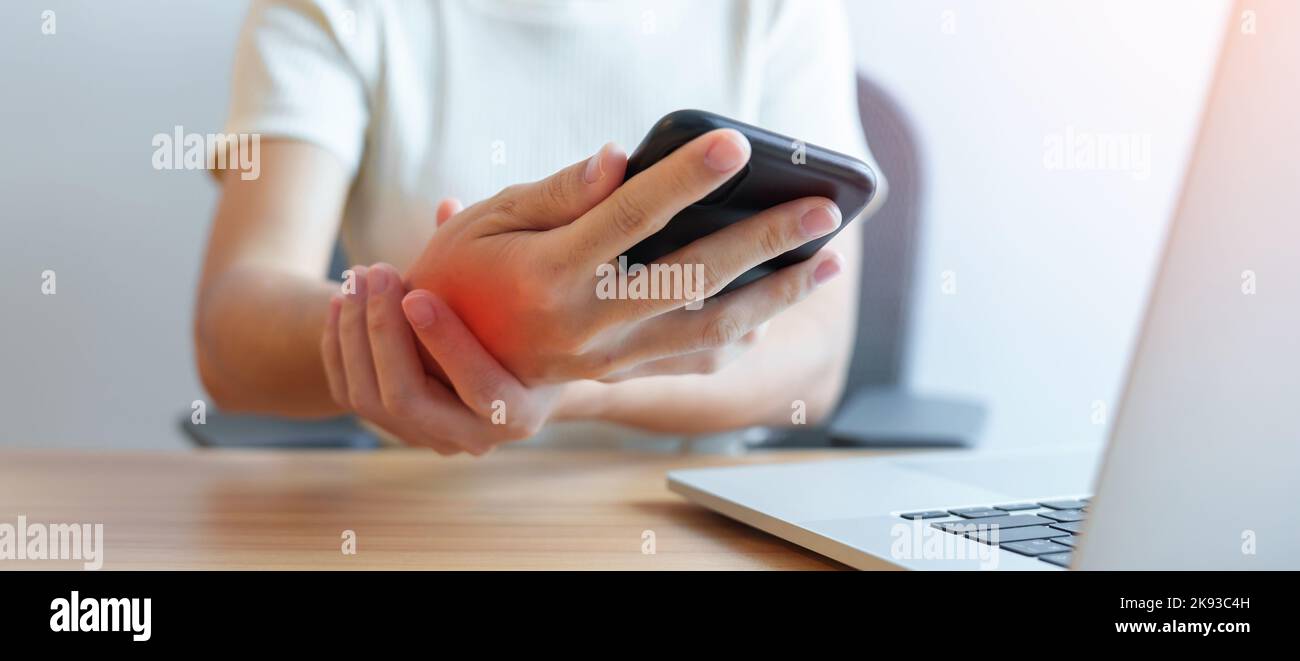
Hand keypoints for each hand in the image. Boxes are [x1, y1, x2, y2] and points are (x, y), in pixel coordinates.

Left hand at [320, 261, 558, 454]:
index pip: (481, 388)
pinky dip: (338, 350)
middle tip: (377, 273)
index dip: (447, 343)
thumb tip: (447, 204)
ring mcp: (429, 438)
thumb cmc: (526, 321)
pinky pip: (350, 396)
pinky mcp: (395, 428)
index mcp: (518, 414)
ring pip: (371, 400)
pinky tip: (340, 302)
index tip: (418, 293)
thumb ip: (493, 255)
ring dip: (356, 337)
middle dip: (383, 334)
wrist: (511, 368)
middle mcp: (473, 438)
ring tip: (355, 279)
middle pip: (409, 399)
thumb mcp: (522, 298)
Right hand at [405, 130, 845, 384]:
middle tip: (822, 209)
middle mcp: (586, 323)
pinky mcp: (618, 376)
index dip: (685, 178)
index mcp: (549, 274)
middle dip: (764, 241)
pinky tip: (773, 313)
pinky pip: (691, 363)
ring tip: (827, 263)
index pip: (631, 217)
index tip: (734, 145)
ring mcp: (607, 359)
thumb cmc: (460, 273)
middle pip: (692, 278)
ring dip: (775, 297)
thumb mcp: (488, 221)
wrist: (436, 362)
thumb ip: (558, 192)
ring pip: (708, 329)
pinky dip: (739, 339)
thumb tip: (622, 158)